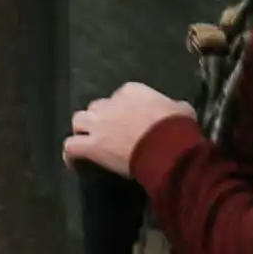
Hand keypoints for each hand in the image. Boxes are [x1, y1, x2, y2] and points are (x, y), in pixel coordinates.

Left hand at [63, 83, 189, 176]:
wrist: (166, 146)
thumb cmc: (176, 127)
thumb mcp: (182, 110)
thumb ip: (174, 107)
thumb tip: (178, 110)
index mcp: (131, 91)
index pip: (119, 97)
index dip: (122, 111)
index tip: (129, 122)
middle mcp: (109, 104)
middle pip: (97, 108)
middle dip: (101, 119)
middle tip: (111, 134)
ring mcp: (98, 124)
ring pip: (79, 121)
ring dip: (83, 131)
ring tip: (89, 143)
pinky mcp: (91, 145)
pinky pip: (71, 147)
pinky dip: (70, 154)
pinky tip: (74, 162)